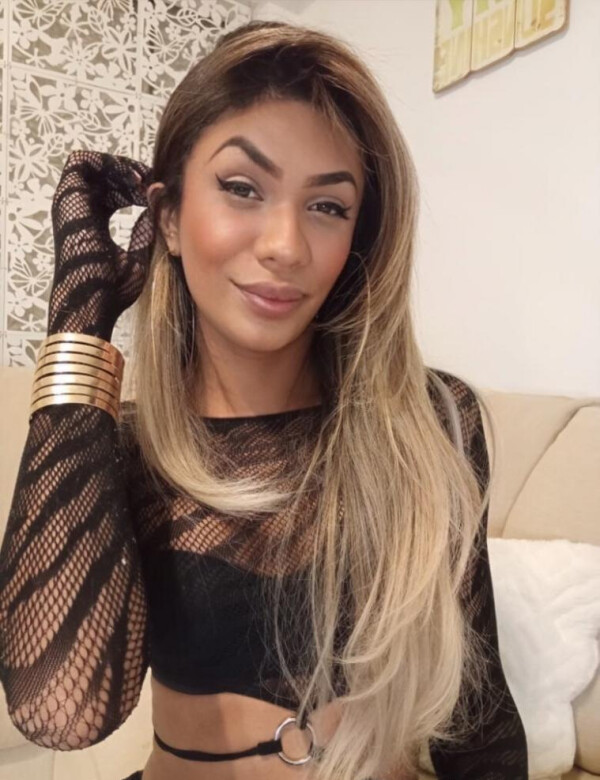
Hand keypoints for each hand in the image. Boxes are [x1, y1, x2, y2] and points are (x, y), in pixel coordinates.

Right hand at [47, 149, 154, 340]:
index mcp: (95, 225)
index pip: (114, 196)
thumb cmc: (113, 288)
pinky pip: (80, 162)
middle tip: (153, 181)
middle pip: (105, 179)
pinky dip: (106, 162)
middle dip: (131, 174)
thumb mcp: (139, 253)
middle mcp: (81, 212)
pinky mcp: (68, 198)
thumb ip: (147, 227)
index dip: (136, 188)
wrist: (93, 301)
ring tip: (143, 177)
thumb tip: (159, 197)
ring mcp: (72, 204)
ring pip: (92, 165)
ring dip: (119, 165)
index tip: (158, 191)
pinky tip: (131, 178)